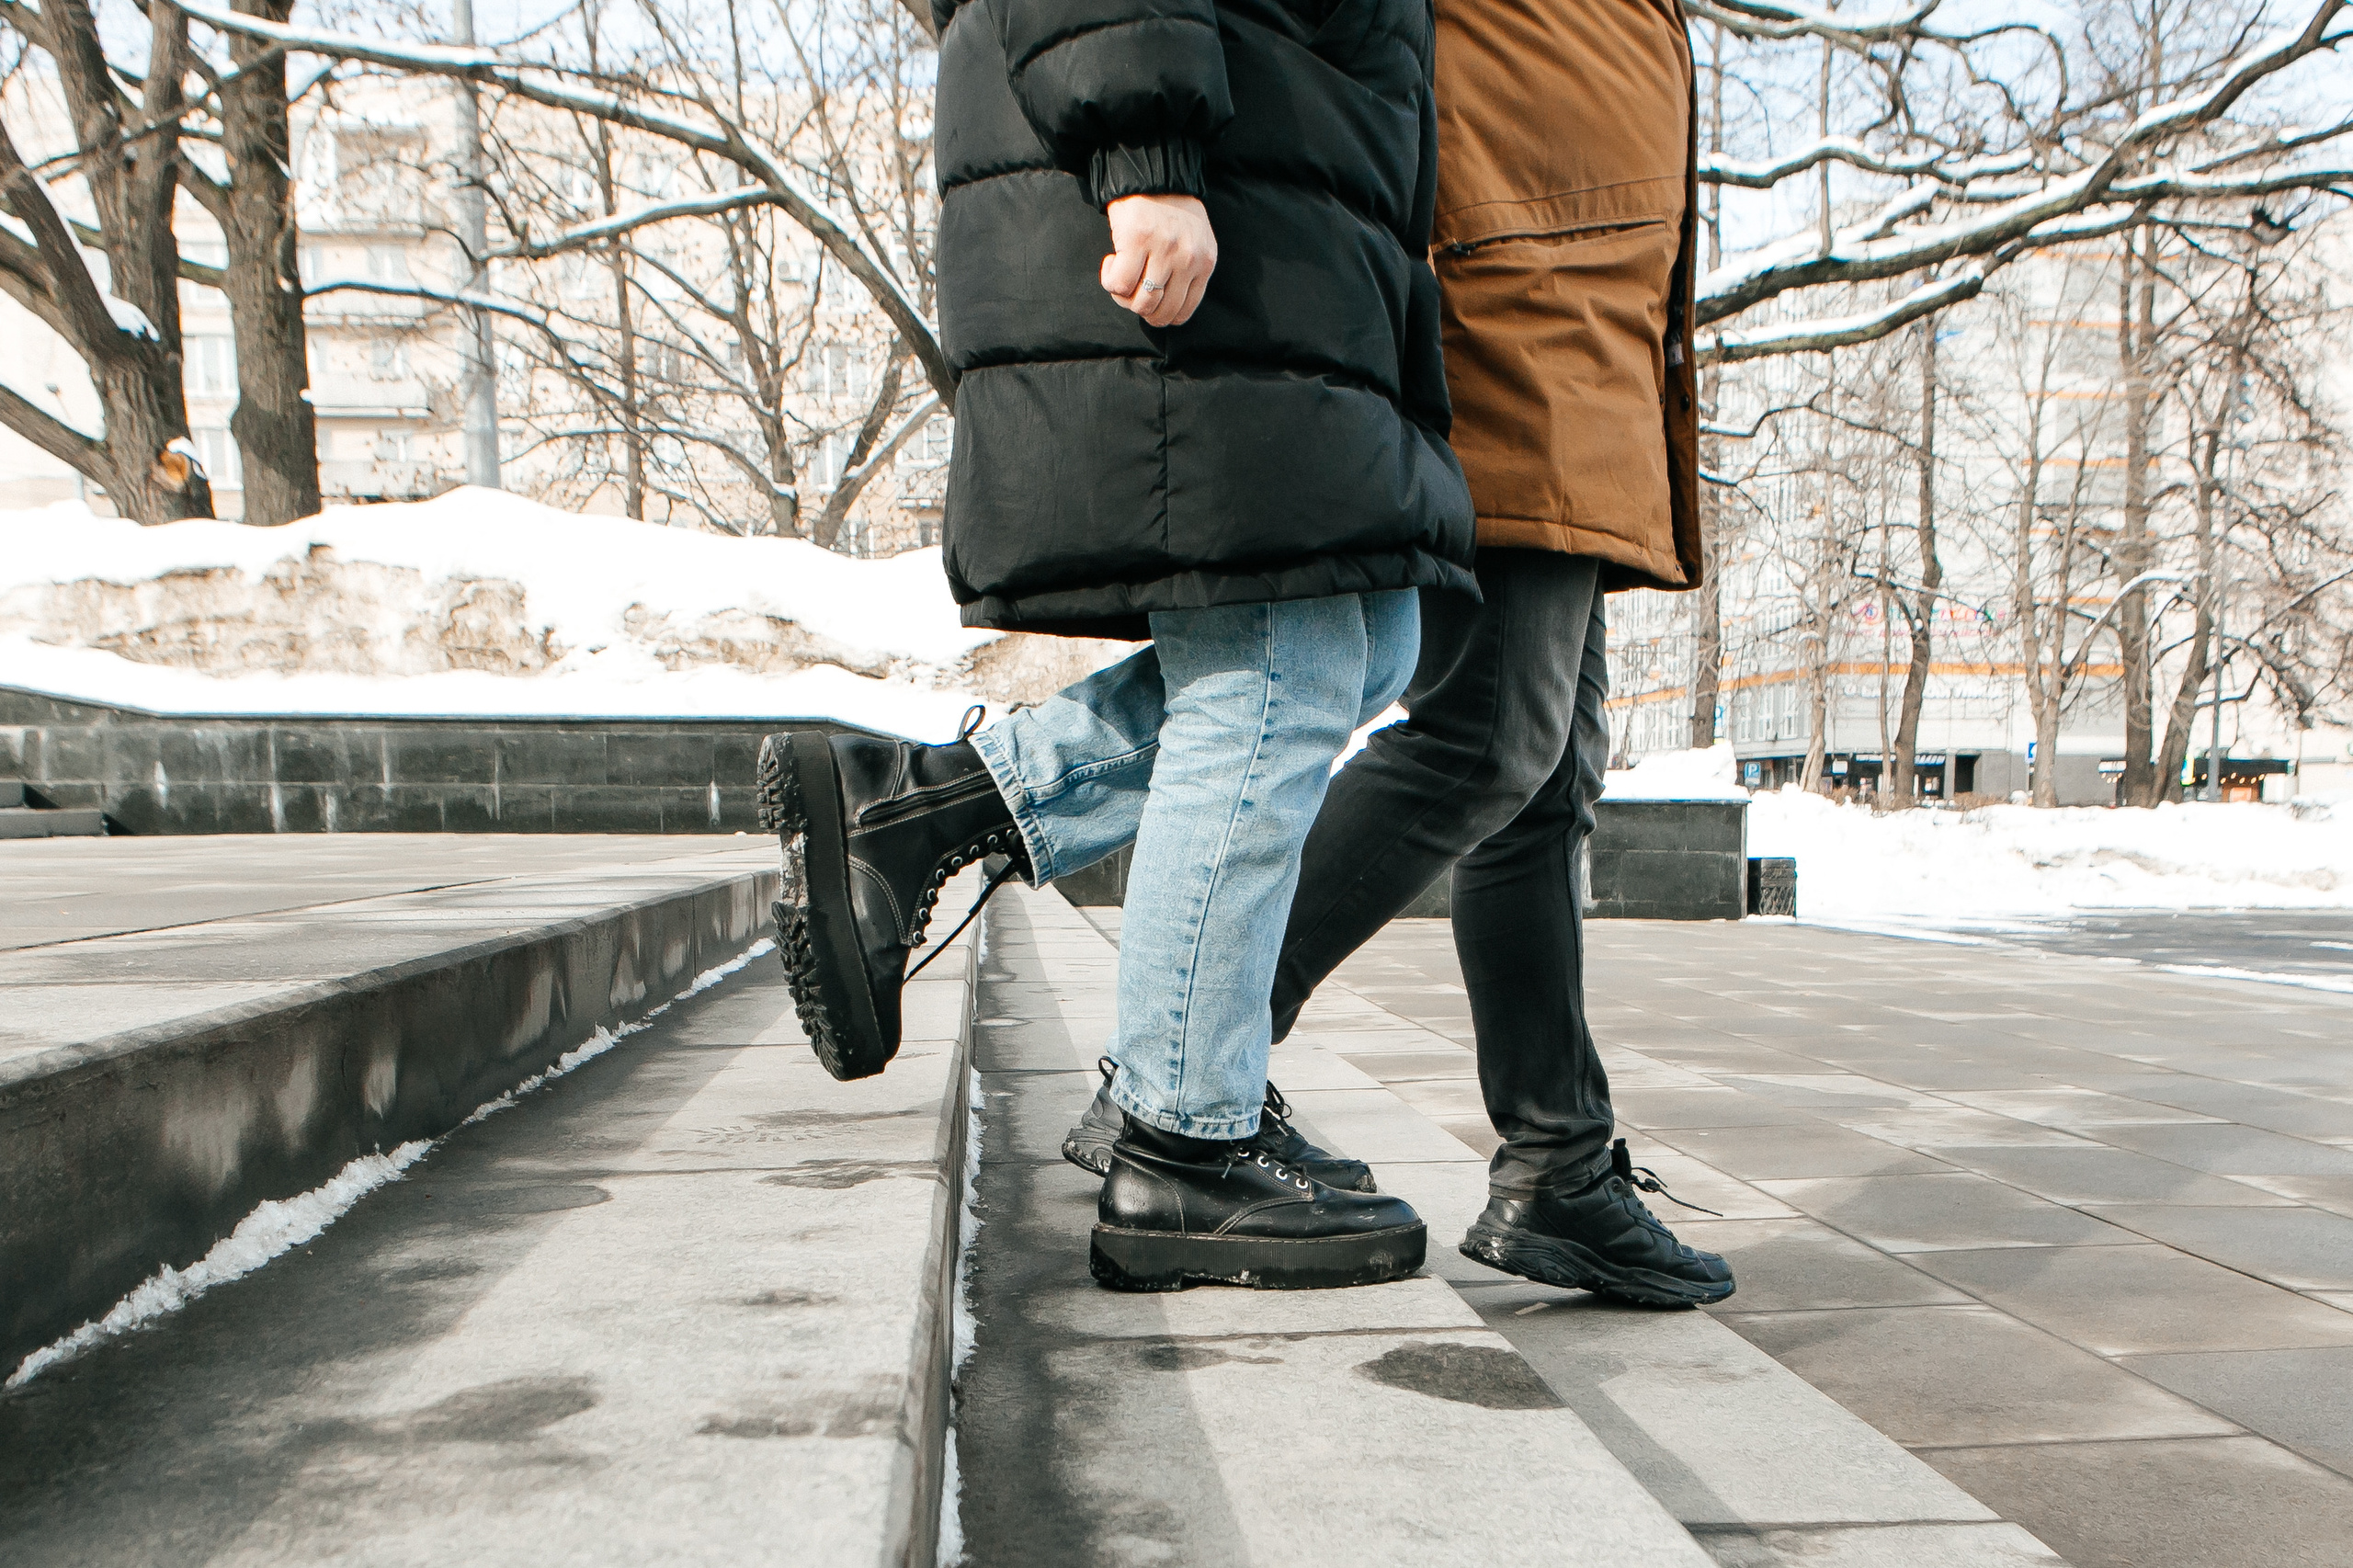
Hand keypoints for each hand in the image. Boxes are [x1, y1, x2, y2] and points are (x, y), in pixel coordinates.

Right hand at [1100, 193, 1215, 328]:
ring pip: (1139, 303)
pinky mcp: (1137, 241)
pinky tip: (1112, 261)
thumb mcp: (1194, 243)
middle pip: (1160, 313)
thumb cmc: (1170, 212)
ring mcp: (1163, 250)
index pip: (1182, 313)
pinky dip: (1110, 279)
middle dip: (1139, 308)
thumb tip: (1162, 307)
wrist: (1153, 173)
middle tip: (1131, 289)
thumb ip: (1188, 273)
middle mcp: (1188, 259)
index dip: (1159, 314)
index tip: (1147, 298)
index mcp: (1205, 263)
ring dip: (1122, 296)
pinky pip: (1119, 284)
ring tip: (1121, 274)